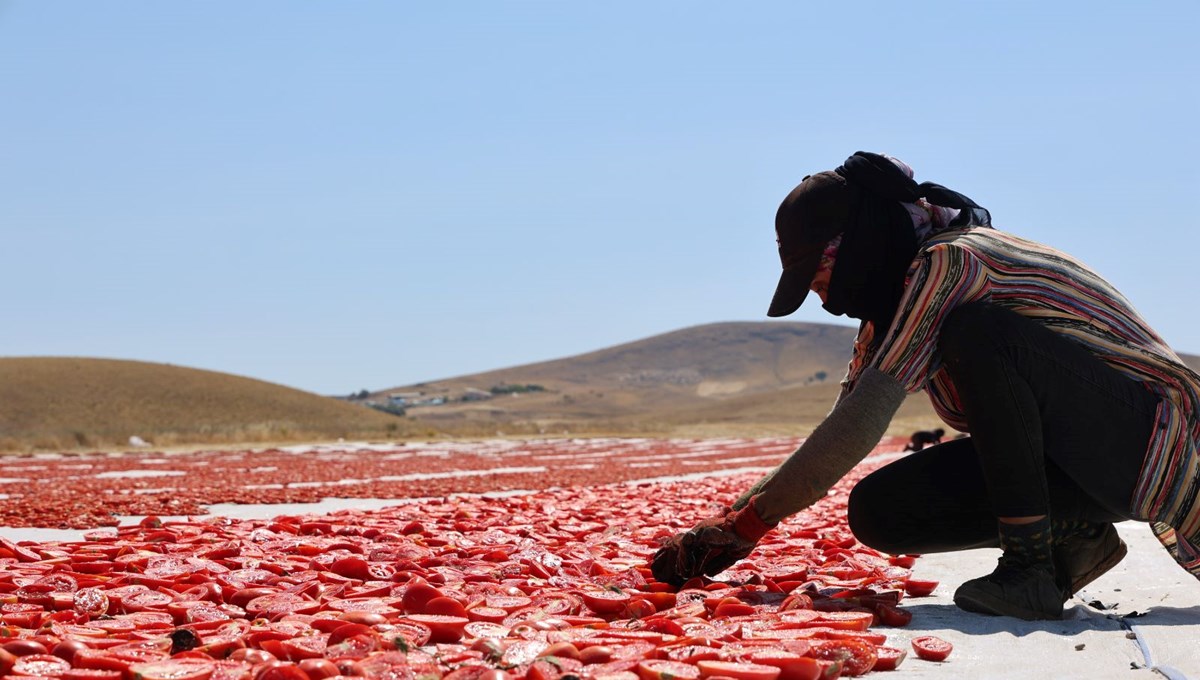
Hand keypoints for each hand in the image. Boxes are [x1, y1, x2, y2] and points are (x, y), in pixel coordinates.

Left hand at [650, 496, 774, 586]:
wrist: (751, 526)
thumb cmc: (744, 539)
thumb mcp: (731, 555)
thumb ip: (719, 562)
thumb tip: (708, 573)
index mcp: (709, 536)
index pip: (693, 549)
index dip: (689, 561)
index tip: (687, 573)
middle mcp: (702, 532)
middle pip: (684, 548)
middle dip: (679, 561)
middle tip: (677, 574)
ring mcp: (701, 531)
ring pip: (683, 548)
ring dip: (681, 562)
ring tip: (681, 574)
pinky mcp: (702, 532)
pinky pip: (688, 546)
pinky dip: (685, 559)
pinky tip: (686, 570)